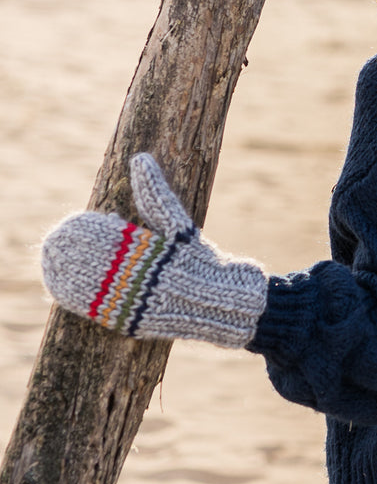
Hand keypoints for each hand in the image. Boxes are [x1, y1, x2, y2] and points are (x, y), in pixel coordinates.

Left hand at [42, 154, 267, 348]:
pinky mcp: (129, 324)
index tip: (73, 220)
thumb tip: (140, 159)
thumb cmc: (200, 261)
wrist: (220, 303)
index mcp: (153, 253)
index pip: (110, 238)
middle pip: (95, 263)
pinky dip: (74, 299)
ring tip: (49, 261)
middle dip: (72, 250)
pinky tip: (58, 287)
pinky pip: (93, 311)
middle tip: (53, 239)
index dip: (88, 229)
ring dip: (65, 275)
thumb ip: (155, 195)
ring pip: (89, 289)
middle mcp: (143, 280)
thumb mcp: (179, 226)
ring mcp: (136, 304)